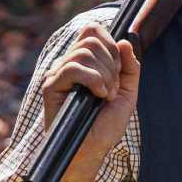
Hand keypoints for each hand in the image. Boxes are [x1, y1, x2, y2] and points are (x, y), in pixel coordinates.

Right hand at [41, 21, 140, 165]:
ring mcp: (58, 73)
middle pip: (91, 38)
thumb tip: (126, 41)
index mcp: (84, 63)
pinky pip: (72, 67)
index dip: (111, 46)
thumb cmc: (105, 126)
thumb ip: (130, 68)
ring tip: (105, 96)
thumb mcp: (127, 94)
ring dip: (105, 75)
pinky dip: (93, 80)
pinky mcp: (51, 85)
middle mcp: (68, 64)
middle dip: (111, 64)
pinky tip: (98, 96)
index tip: (118, 72)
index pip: (93, 31)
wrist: (91, 151)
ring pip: (84, 52)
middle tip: (112, 89)